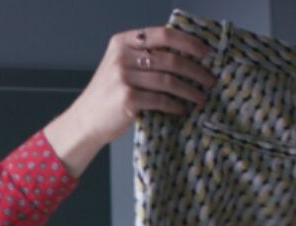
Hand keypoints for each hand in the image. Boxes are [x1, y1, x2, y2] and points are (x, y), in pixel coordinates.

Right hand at [45, 26, 216, 176]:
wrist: (85, 120)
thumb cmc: (107, 95)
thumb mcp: (120, 66)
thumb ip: (144, 57)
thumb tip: (186, 57)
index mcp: (122, 43)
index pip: (163, 35)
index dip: (189, 42)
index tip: (206, 52)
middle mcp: (122, 57)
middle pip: (170, 59)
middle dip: (195, 70)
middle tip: (209, 79)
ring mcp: (124, 78)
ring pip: (169, 80)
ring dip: (190, 90)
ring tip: (201, 97)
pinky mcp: (127, 99)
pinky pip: (161, 100)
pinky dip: (175, 105)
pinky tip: (182, 109)